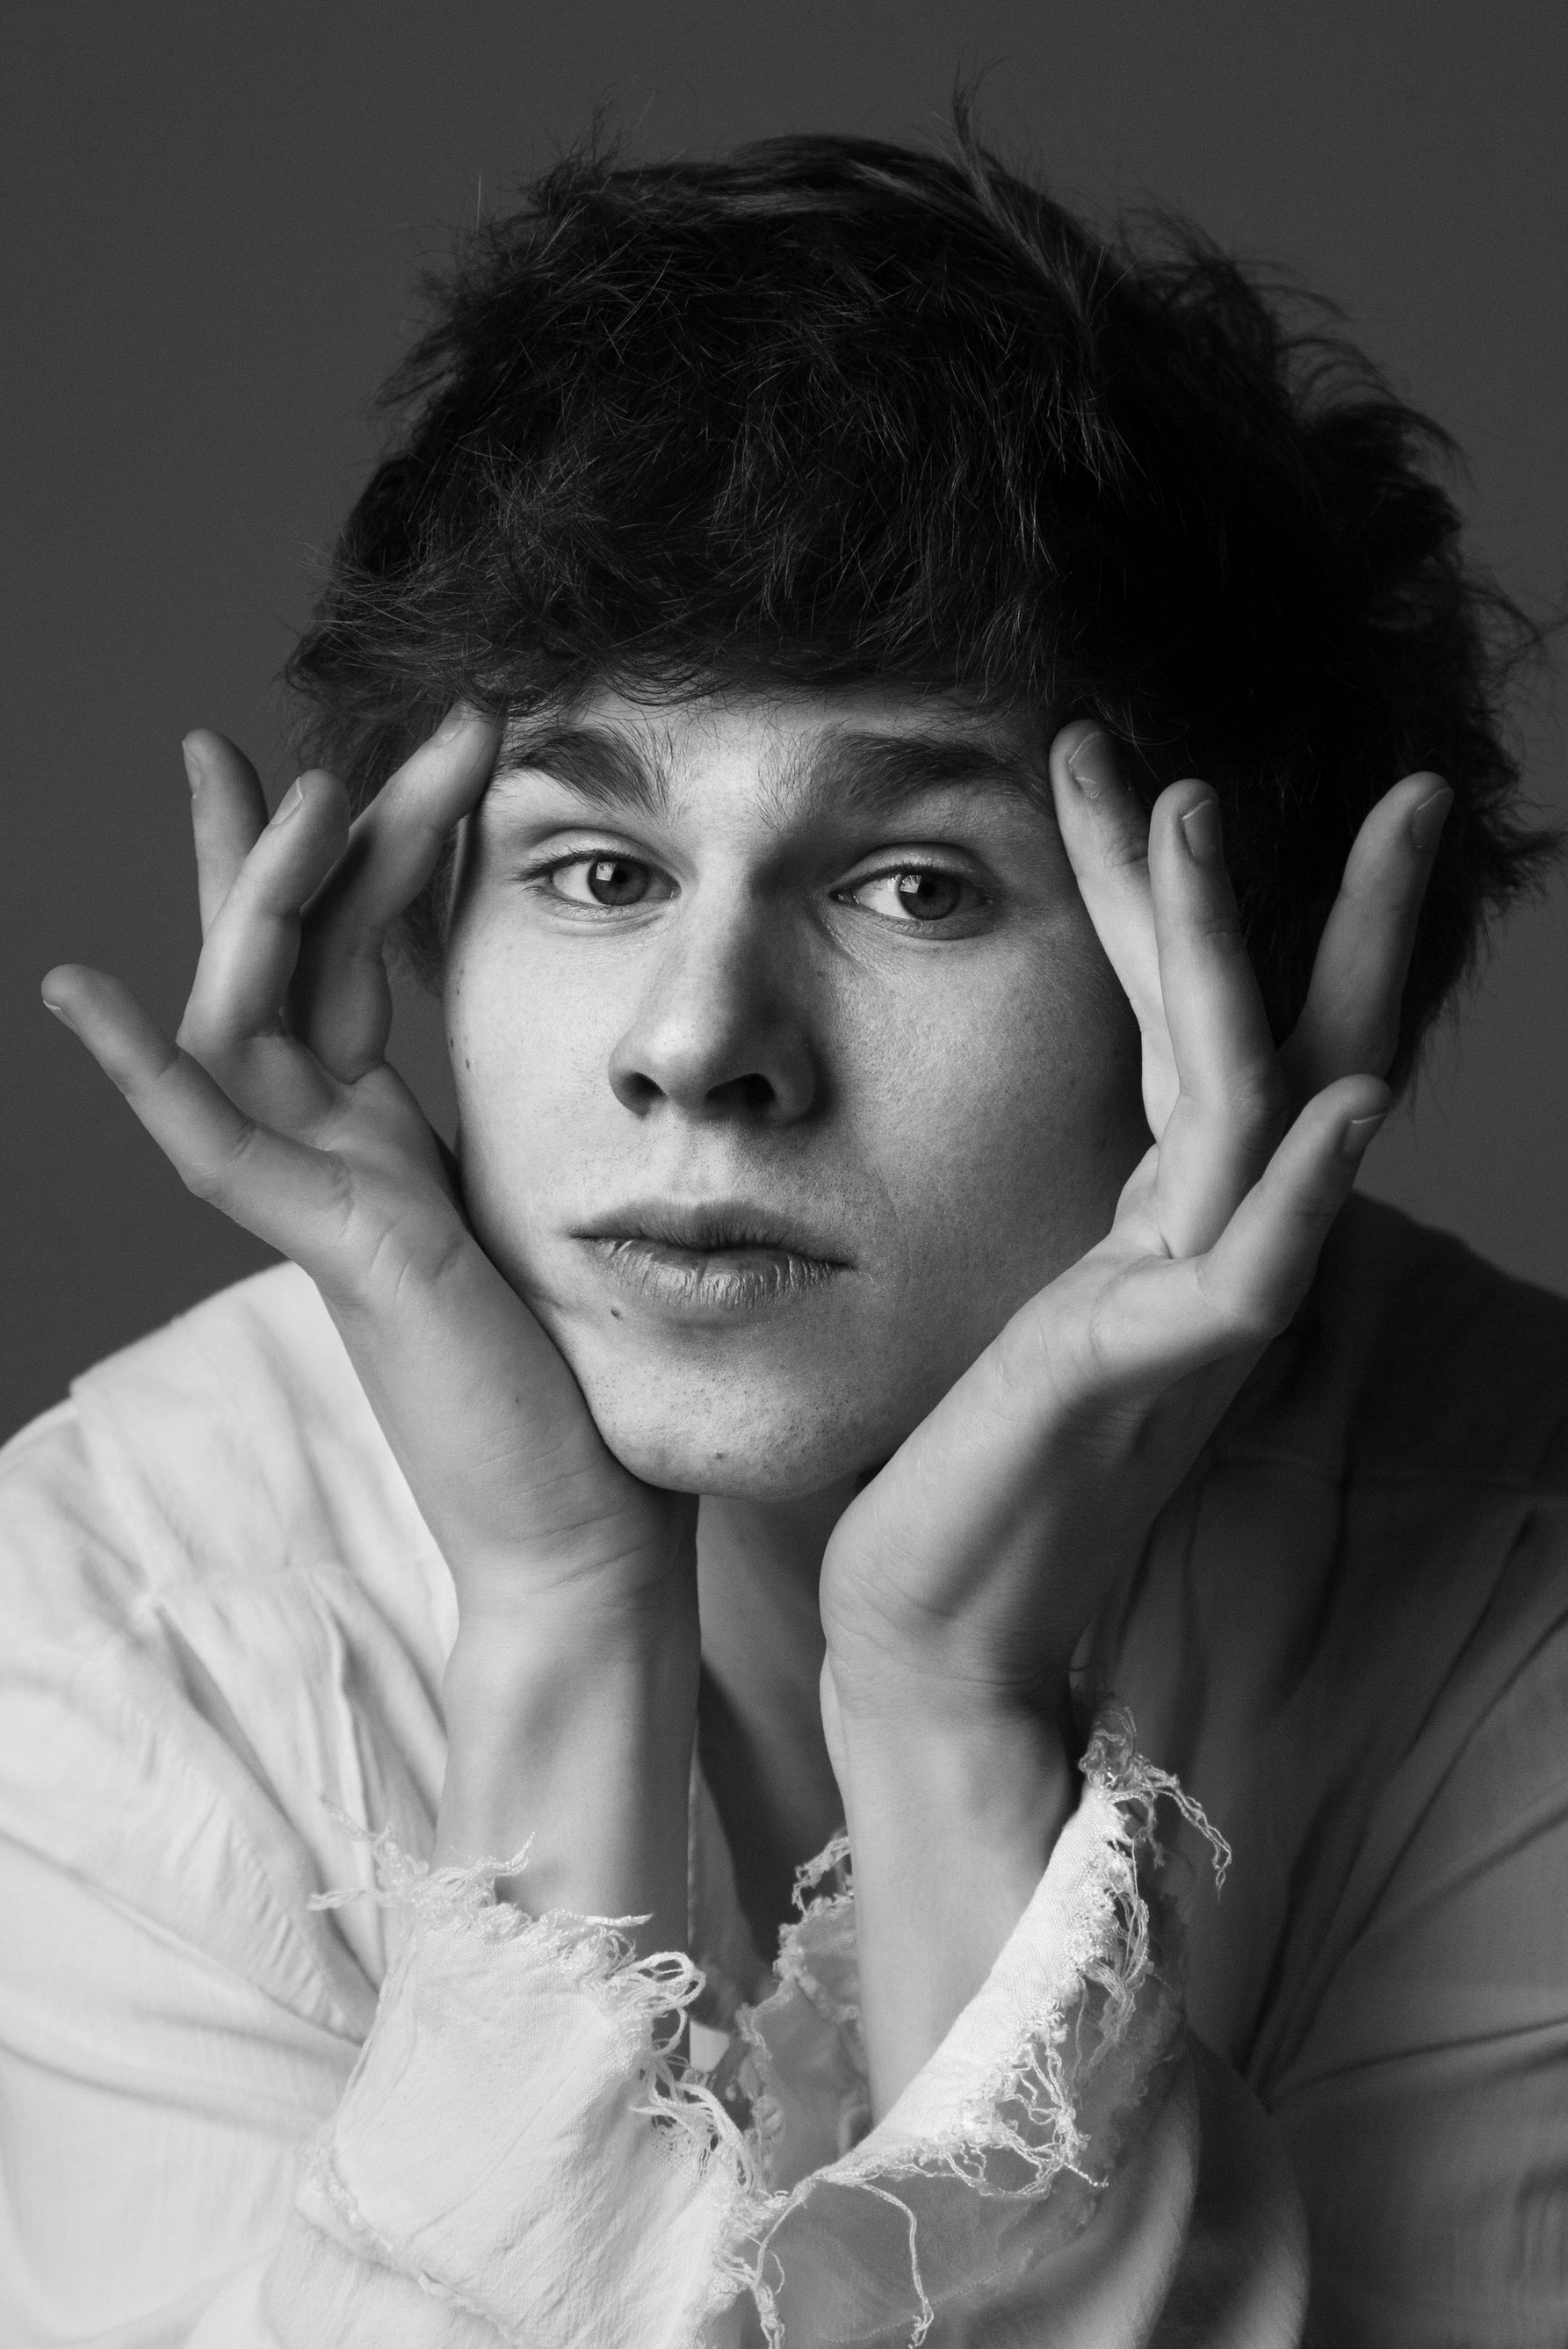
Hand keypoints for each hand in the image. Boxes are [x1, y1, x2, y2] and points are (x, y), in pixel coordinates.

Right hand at [42, 713, 698, 1929]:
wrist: (594, 1538)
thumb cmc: (596, 1395)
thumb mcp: (574, 1222)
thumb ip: (554, 1138)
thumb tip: (629, 1054)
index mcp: (401, 1147)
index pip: (364, 967)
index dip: (363, 858)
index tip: (386, 756)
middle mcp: (350, 1161)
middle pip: (296, 966)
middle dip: (302, 842)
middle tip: (302, 728)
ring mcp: (330, 1205)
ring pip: (251, 1020)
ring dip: (261, 902)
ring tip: (283, 788)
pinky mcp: (340, 1254)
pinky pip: (217, 1150)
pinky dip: (145, 1077)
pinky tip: (77, 993)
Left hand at [819, 729, 1448, 2105]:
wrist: (929, 1632)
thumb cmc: (970, 1480)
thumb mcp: (1031, 1316)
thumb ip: (1089, 1238)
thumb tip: (1101, 1167)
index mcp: (1167, 1236)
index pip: (1219, 1051)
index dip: (1213, 919)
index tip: (1170, 777)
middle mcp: (1198, 1258)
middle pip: (1287, 1057)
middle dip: (1340, 916)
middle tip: (1402, 786)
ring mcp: (1182, 1317)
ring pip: (1242, 1112)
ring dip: (1229, 963)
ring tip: (1195, 814)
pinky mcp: (1142, 1383)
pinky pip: (1244, 1272)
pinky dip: (1294, 1185)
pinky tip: (1338, 1103)